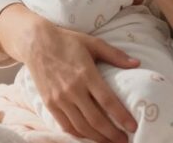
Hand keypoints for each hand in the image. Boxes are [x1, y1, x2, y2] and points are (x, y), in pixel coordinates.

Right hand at [24, 21, 139, 141]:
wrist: (35, 42)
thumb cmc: (67, 41)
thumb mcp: (93, 43)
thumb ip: (115, 55)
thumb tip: (137, 63)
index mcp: (86, 73)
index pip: (107, 101)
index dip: (122, 116)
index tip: (133, 127)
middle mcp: (72, 89)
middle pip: (96, 119)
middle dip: (112, 134)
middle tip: (124, 140)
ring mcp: (59, 98)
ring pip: (81, 126)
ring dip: (97, 138)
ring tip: (110, 141)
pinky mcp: (49, 103)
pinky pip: (66, 125)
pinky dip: (79, 134)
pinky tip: (89, 136)